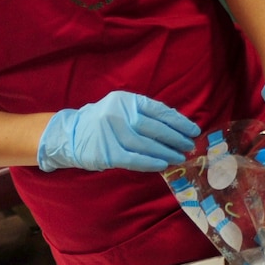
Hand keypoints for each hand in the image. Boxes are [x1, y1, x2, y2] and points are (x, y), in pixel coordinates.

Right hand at [36, 92, 199, 173]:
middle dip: (176, 138)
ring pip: (145, 144)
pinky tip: (163, 165)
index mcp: (127, 99)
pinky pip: (133, 159)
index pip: (159, 110)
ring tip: (180, 157)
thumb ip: (145, 114)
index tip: (193, 130)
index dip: (178, 121)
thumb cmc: (104, 122)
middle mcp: (119, 113)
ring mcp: (111, 133)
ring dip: (166, 152)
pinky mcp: (106, 152)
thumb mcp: (123, 108)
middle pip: (154, 127)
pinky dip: (150, 162)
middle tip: (189, 146)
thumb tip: (178, 127)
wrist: (71, 134)